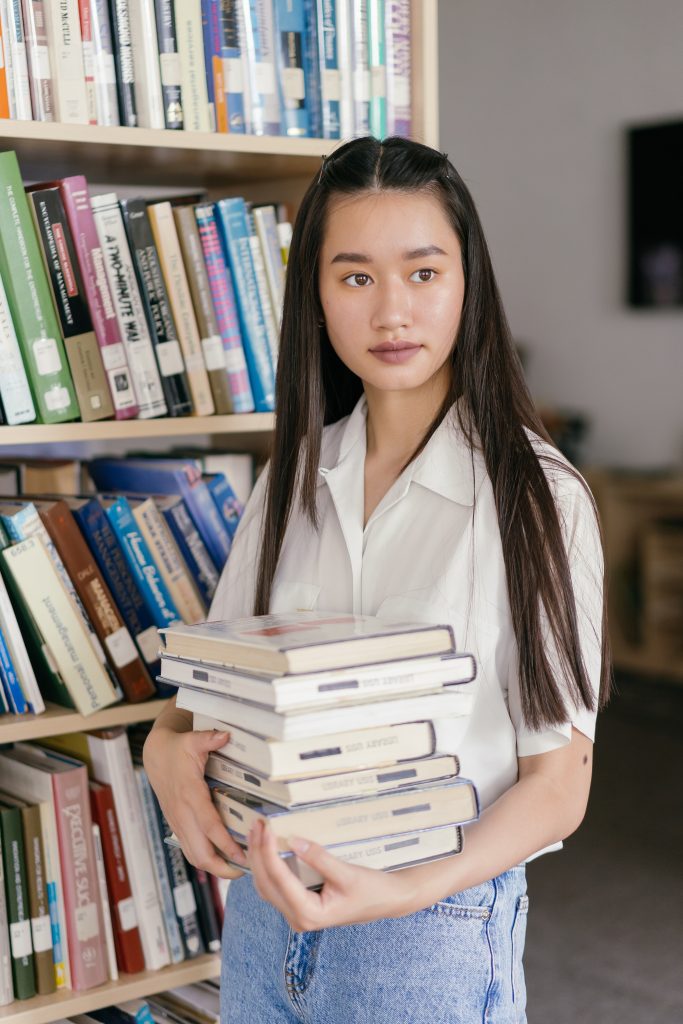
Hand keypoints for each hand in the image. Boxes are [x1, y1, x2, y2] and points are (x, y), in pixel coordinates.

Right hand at [143, 725, 245, 879]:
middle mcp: (182, 813)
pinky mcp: (176, 824)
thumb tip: (225, 735)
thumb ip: (209, 738)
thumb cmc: (176, 748)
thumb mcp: (192, 739)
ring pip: (193, 855)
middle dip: (222, 867)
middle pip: (200, 852)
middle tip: (247, 869)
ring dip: (214, 867)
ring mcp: (178, 821)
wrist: (155, 756)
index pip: (209, 826)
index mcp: (190, 794)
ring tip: (238, 869)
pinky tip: (222, 859)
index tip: (244, 855)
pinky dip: (205, 858)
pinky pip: (189, 849)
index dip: (226, 844)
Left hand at [247, 820, 414, 929]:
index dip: (268, 851)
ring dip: (259, 859)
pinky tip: (265, 849)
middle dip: (258, 853)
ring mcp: (296, 915)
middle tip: (256, 824)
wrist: (387, 902)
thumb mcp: (347, 872)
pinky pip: (274, 887)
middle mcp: (298, 919)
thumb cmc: (371, 890)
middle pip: (266, 883)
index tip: (266, 828)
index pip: (279, 878)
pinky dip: (267, 867)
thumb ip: (319, 858)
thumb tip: (293, 840)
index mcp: (309, 914)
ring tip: (257, 832)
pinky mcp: (298, 907)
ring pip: (266, 886)